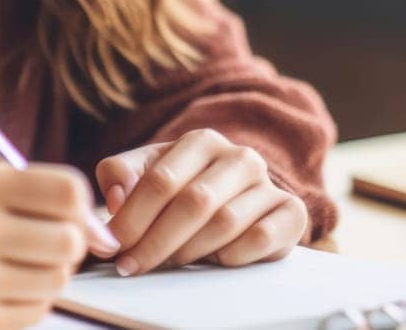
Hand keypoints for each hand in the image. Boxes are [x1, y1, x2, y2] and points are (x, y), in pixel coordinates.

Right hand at [0, 160, 120, 329]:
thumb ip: (41, 194)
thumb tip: (104, 235)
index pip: (67, 191)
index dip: (81, 206)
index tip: (73, 216)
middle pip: (69, 239)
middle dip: (69, 243)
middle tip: (47, 243)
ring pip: (58, 278)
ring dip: (50, 272)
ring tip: (20, 264)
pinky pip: (37, 310)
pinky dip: (30, 300)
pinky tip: (2, 288)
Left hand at [96, 128, 307, 275]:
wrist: (240, 199)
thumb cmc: (185, 186)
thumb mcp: (147, 172)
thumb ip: (120, 174)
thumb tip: (116, 197)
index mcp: (202, 141)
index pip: (161, 180)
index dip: (133, 218)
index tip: (114, 247)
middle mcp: (239, 157)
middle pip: (194, 203)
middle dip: (157, 241)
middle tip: (133, 265)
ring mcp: (268, 183)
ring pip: (225, 223)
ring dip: (190, 250)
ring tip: (170, 262)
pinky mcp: (291, 213)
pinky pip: (259, 239)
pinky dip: (231, 255)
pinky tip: (214, 259)